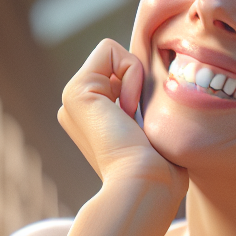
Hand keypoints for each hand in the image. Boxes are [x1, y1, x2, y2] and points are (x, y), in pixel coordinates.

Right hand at [59, 39, 187, 203]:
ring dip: (137, 80)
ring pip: (114, 54)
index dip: (145, 87)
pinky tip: (130, 110)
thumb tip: (162, 83)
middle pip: (119, 62)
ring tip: (134, 120)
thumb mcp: (157, 129)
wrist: (146, 184)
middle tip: (141, 124)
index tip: (146, 126)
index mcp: (94, 118)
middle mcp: (78, 109)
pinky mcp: (75, 92)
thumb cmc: (162, 168)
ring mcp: (73, 100)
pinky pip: (109, 50)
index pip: (124, 74)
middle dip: (140, 82)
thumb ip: (150, 105)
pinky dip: (131, 73)